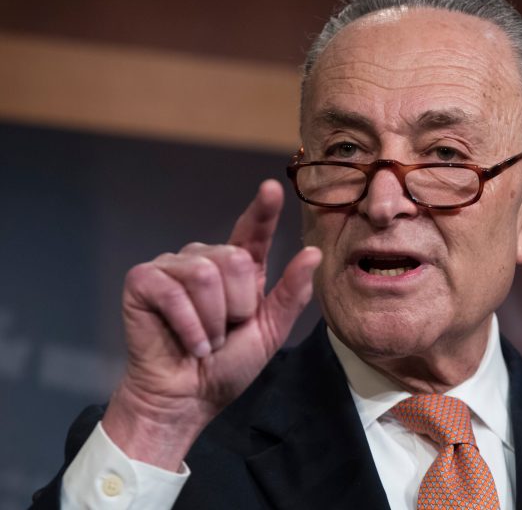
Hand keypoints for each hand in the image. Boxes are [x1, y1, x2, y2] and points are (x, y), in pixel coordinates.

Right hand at [102, 180, 320, 469]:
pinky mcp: (143, 280)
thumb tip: (313, 253)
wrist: (188, 398)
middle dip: (237, 307)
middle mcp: (205, 259)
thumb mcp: (269, 331)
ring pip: (206, 274)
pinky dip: (188, 326)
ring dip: (213, 321)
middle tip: (224, 332)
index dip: (263, 210)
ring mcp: (172, 267)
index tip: (273, 188)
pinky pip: (173, 291)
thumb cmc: (227, 366)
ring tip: (206, 339)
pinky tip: (188, 343)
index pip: (252, 231)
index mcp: (237, 269)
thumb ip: (290, 293)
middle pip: (235, 259)